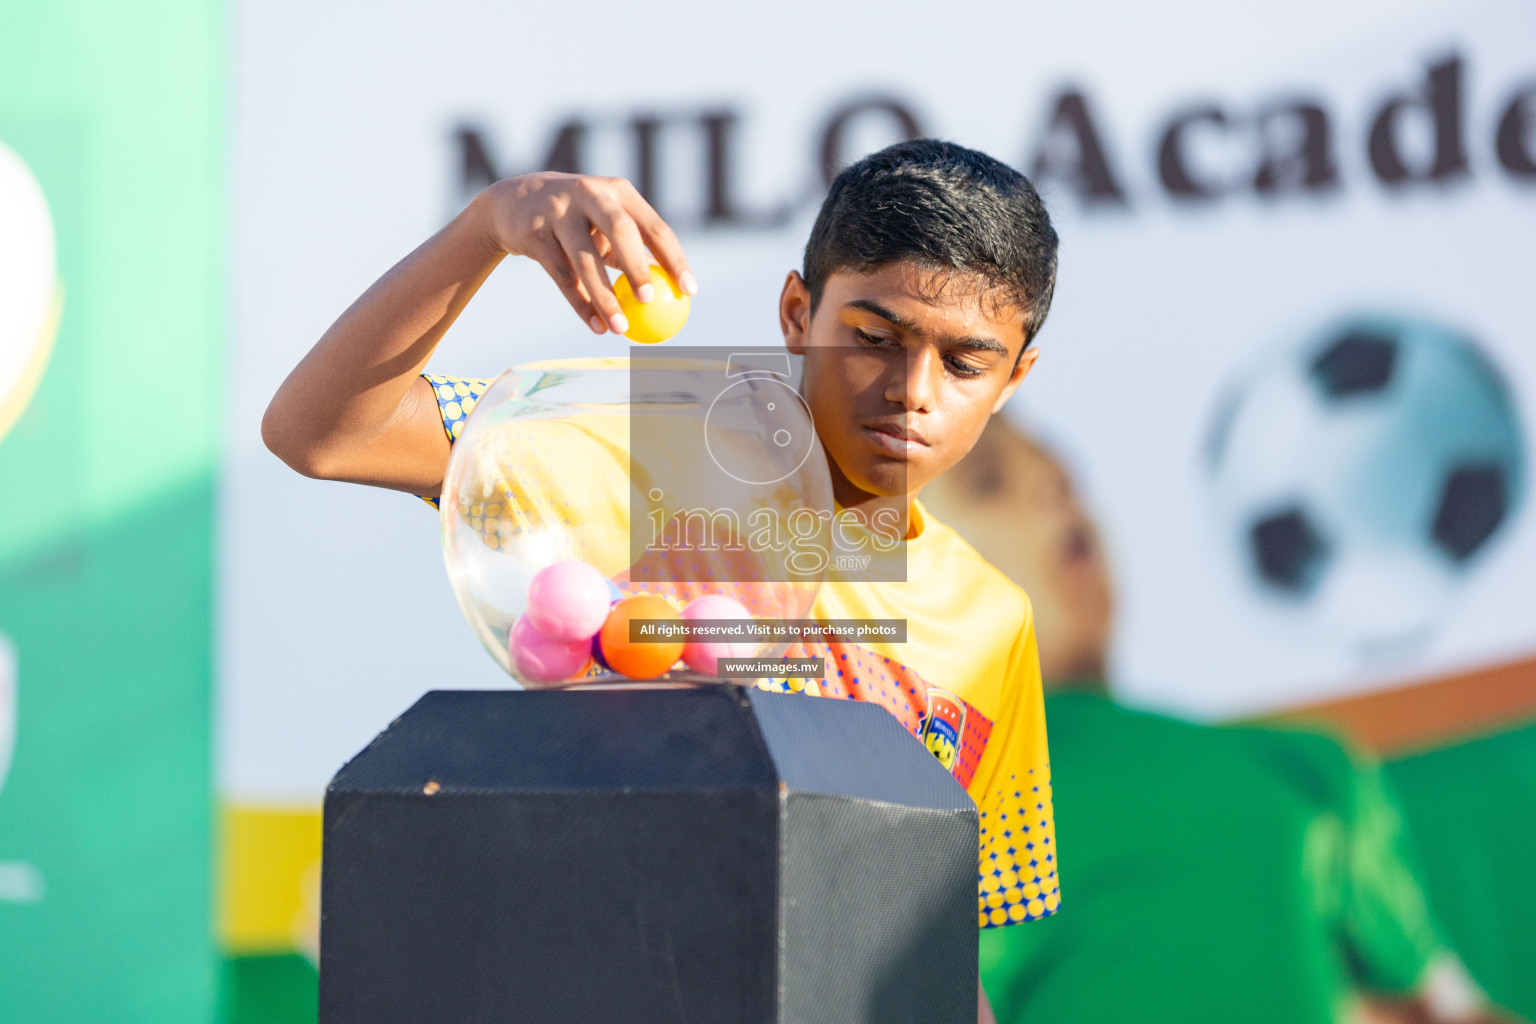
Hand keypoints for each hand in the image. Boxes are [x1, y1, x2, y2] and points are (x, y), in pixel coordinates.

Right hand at [477, 172, 696, 335]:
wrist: (514, 202)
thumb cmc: (577, 218)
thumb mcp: (605, 221)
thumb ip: (636, 248)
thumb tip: (674, 289)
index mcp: (619, 191)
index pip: (654, 227)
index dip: (674, 259)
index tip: (689, 292)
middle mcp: (591, 194)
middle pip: (620, 231)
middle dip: (637, 267)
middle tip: (650, 301)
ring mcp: (560, 210)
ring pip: (585, 260)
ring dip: (604, 298)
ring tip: (620, 328)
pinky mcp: (535, 232)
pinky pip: (562, 275)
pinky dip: (580, 303)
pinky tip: (596, 326)